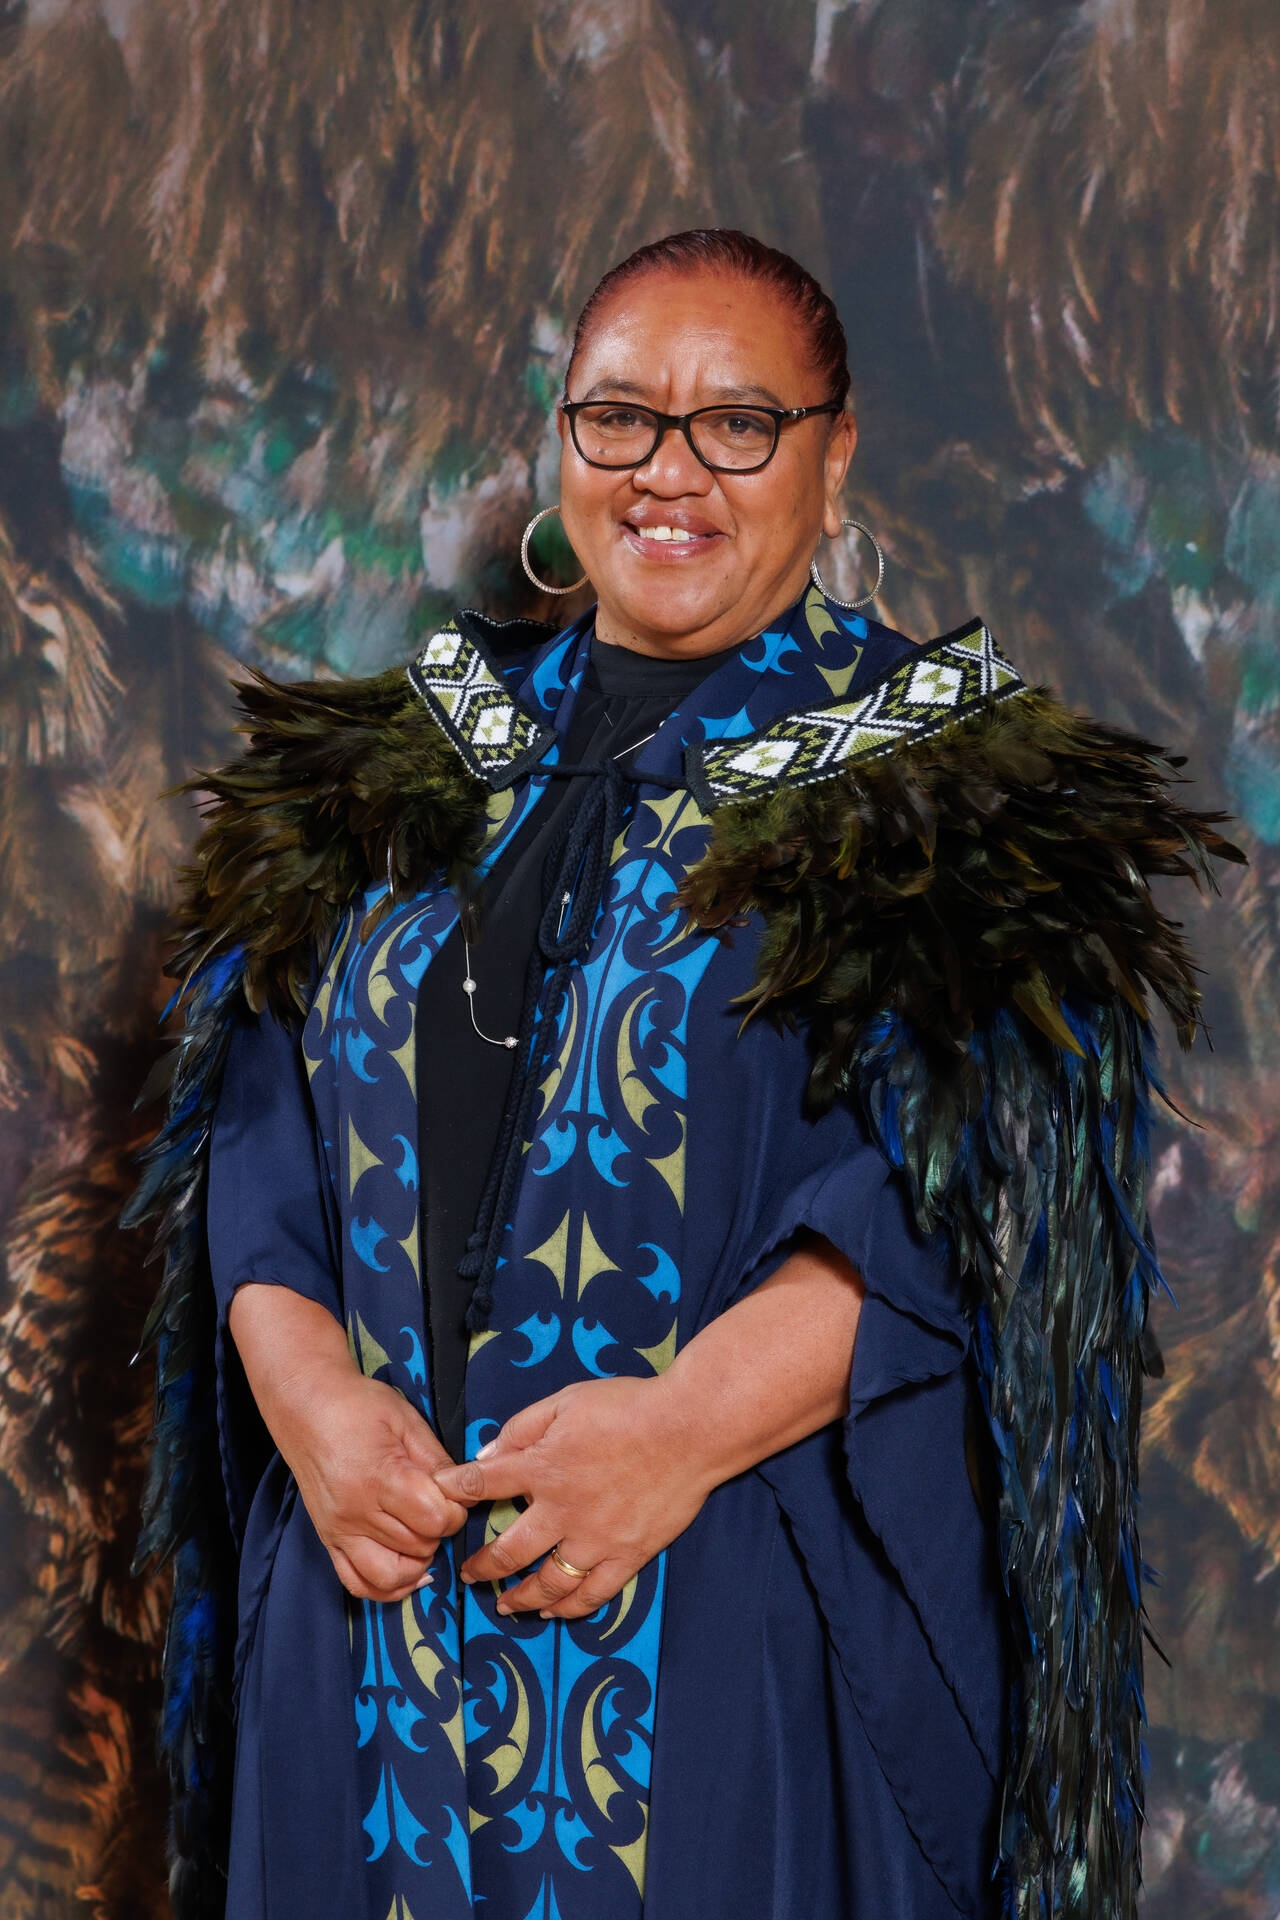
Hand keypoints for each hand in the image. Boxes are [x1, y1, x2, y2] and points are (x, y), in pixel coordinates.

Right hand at [265, 1354, 468, 1603]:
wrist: (304, 1407)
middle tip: (441, 1508)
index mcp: (380, 1478)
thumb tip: (466, 1491)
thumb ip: (436, 1460)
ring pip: (390, 1576)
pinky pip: (357, 1584)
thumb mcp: (406, 1420)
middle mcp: (356, 1512)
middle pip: (418, 1546)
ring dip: (418, 1563)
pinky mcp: (328, 1540)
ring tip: (425, 1537)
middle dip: (440, 1532)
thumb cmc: (358, 1406)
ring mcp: (338, 1531)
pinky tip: (408, 1570)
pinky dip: (386, 1588)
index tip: (455, 1494)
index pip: (434, 1519)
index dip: (456, 1510)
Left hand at [432, 1375, 709, 1618]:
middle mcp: (561, 1511)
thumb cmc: (628, 1406)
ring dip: (519, 1597)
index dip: (453, 1491)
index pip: (481, 1485)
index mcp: (542, 1468)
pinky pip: (592, 1594)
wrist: (689, 1428)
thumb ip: (523, 1427)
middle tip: (469, 1573)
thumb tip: (488, 1452)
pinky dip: (569, 1607)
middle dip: (482, 1565)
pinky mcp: (627, 1556)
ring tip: (505, 1604)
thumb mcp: (567, 1401)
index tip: (437, 1498)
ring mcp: (595, 1540)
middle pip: (508, 1551)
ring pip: (547, 1583)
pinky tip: (555, 1610)